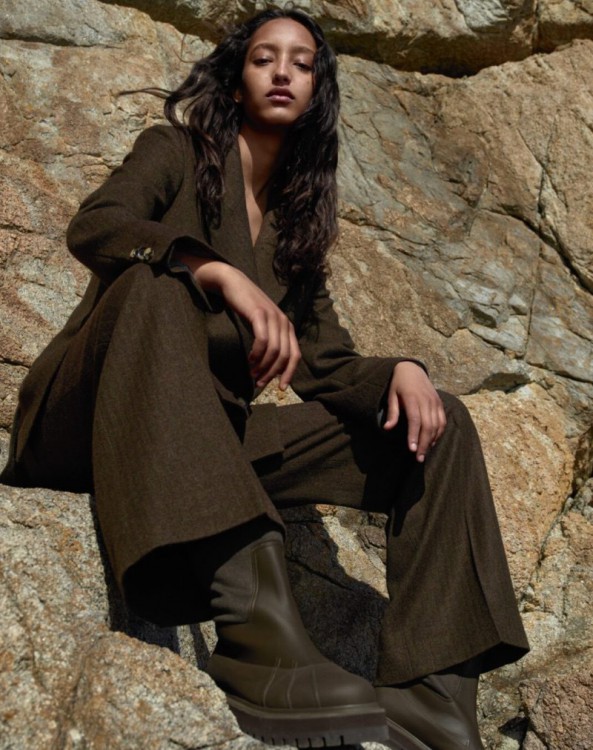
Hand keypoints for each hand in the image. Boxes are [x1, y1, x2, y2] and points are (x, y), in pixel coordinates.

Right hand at [175, 253, 300, 389]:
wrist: (233, 284)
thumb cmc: (246, 308)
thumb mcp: (262, 326)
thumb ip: (270, 342)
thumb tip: (270, 368)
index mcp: (287, 327)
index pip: (295, 355)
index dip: (289, 374)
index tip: (281, 388)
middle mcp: (284, 322)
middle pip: (285, 356)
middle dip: (273, 373)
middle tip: (260, 383)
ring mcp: (273, 317)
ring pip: (275, 351)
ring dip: (263, 366)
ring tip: (253, 373)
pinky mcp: (260, 314)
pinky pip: (262, 340)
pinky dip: (257, 353)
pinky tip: (249, 359)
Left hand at [383, 361, 446, 461]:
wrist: (412, 369)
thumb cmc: (398, 384)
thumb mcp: (391, 395)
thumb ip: (392, 412)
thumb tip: (386, 429)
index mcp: (412, 398)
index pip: (415, 420)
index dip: (414, 435)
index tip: (411, 449)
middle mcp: (426, 400)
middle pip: (427, 426)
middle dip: (424, 443)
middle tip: (419, 458)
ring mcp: (434, 402)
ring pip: (437, 425)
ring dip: (432, 441)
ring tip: (424, 453)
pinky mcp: (439, 403)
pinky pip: (442, 421)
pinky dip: (439, 433)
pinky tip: (432, 442)